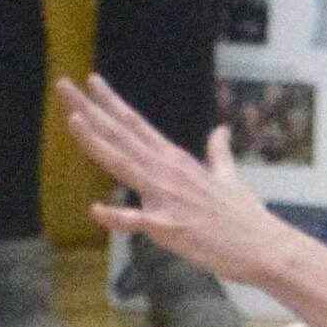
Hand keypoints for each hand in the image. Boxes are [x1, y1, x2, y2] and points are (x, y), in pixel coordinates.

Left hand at [56, 75, 290, 286]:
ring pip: (124, 165)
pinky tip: (96, 211)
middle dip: (90, 109)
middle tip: (63, 85)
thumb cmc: (245, 217)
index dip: (111, 102)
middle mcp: (168, 172)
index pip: (137, 125)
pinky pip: (138, 222)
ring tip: (73, 120)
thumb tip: (220, 131)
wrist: (263, 246)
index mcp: (177, 161)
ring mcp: (167, 198)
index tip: (91, 80)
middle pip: (121, 136)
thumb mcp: (230, 178)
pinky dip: (116, 217)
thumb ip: (219, 154)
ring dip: (97, 143)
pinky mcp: (170, 228)